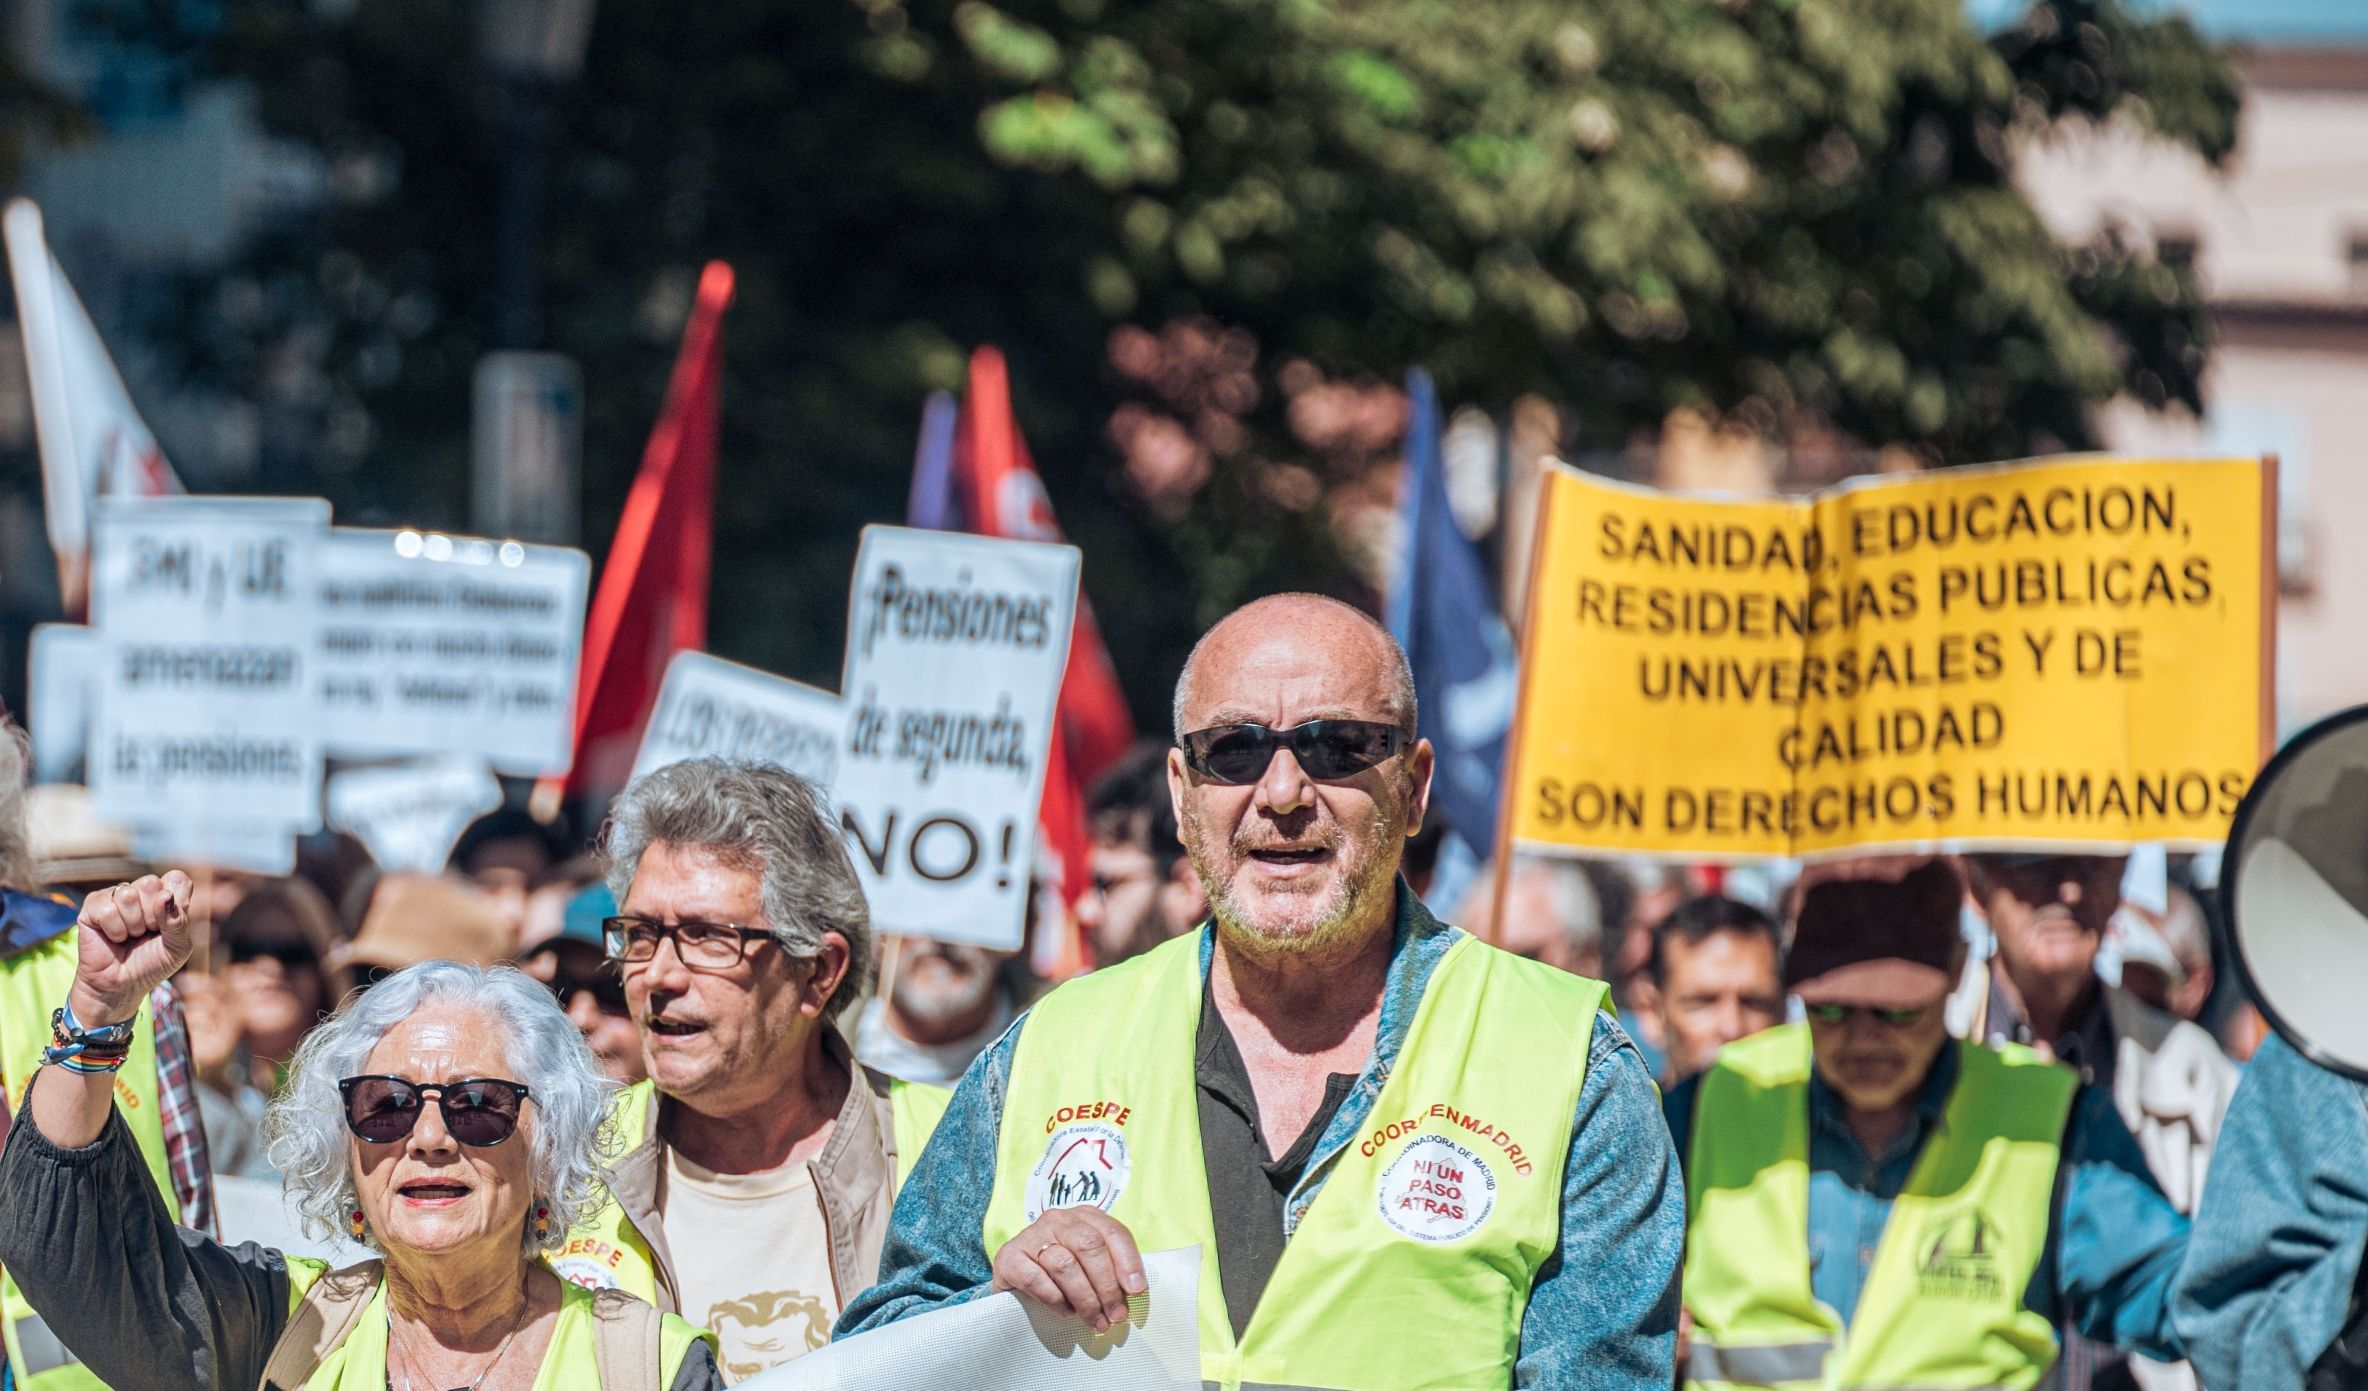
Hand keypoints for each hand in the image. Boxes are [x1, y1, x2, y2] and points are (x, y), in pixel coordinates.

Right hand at [71, 872, 195, 1025]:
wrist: (122, 985)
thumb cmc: (152, 964)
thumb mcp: (178, 947)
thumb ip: (179, 921)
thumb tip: (165, 895)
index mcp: (166, 895)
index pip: (177, 879)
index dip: (176, 903)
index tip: (170, 925)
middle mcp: (142, 891)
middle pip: (151, 883)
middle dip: (152, 916)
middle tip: (147, 933)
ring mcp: (116, 896)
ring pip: (128, 895)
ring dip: (133, 925)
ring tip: (131, 936)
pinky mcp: (93, 905)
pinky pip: (107, 909)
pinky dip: (114, 930)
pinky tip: (114, 937)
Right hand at [990, 1207, 1147, 1331]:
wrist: (1016, 1279)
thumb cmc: (1062, 1274)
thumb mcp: (1090, 1265)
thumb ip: (1111, 1270)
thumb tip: (1134, 1291)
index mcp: (1085, 1216)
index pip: (1113, 1232)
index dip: (1128, 1261)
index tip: (1136, 1290)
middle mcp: (1058, 1219)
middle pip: (1089, 1246)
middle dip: (1107, 1286)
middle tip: (1115, 1315)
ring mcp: (1031, 1235)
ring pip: (1064, 1264)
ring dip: (1085, 1299)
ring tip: (1094, 1321)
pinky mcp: (1009, 1257)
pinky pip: (1036, 1279)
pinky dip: (1055, 1299)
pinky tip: (1065, 1312)